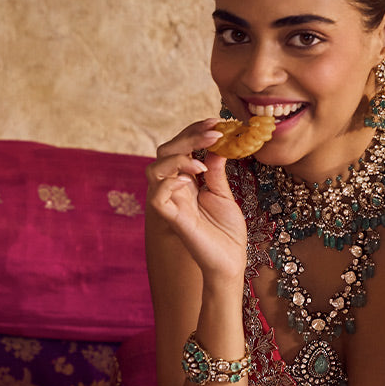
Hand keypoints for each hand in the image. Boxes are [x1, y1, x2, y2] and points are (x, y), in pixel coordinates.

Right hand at [146, 118, 246, 280]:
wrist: (230, 263)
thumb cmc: (227, 233)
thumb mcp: (223, 194)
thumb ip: (215, 171)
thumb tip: (215, 146)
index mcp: (187, 182)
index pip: (181, 148)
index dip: (194, 131)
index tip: (217, 122)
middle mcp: (176, 190)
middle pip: (164, 152)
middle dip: (188, 137)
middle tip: (214, 132)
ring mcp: (173, 204)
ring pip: (154, 170)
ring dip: (176, 158)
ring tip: (201, 162)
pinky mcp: (173, 220)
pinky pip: (157, 198)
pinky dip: (169, 183)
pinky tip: (190, 181)